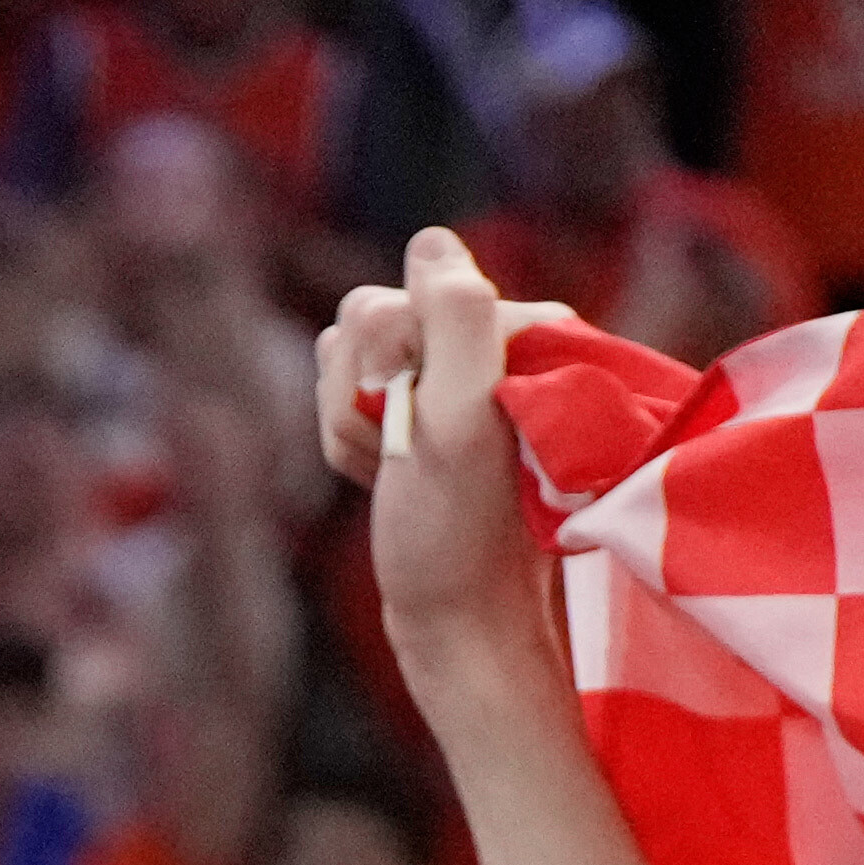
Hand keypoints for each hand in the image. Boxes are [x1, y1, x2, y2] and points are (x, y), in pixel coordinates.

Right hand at [320, 226, 551, 701]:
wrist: (460, 619)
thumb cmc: (458, 533)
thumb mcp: (458, 421)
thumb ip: (456, 319)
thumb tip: (430, 245)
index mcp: (516, 328)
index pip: (408, 293)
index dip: (392, 362)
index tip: (417, 425)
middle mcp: (487, 342)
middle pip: (371, 319)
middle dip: (367, 391)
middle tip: (401, 457)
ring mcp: (451, 379)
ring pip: (349, 356)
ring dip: (353, 420)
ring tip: (392, 474)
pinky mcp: (421, 412)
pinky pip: (347, 392)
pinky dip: (350, 438)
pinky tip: (380, 477)